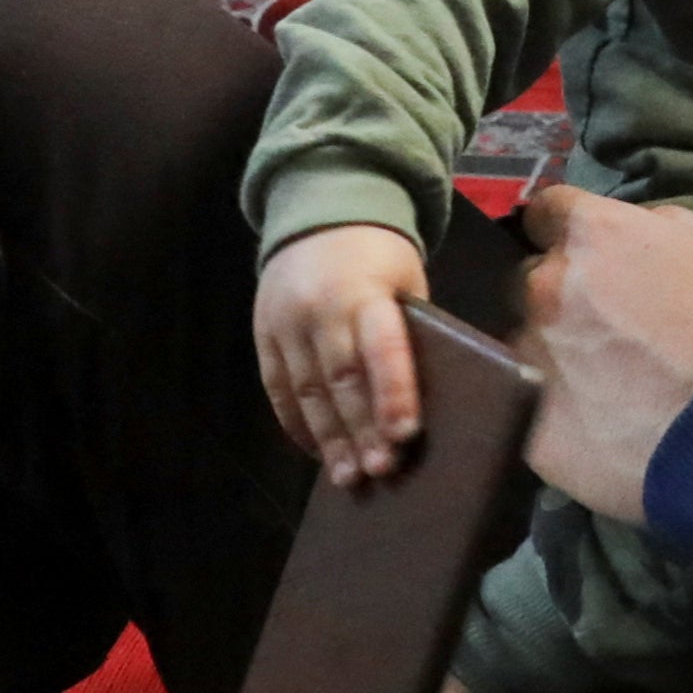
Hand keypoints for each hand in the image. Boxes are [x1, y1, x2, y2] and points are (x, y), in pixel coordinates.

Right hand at [253, 223, 432, 480]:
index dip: (393, 392)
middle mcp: (319, 309)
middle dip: (361, 430)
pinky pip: (278, 389)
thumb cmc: (378, 256)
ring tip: (349, 477)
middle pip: (341, 380)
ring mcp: (285, 324)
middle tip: (380, 470)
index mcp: (364, 291)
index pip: (381, 347)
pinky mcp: (263, 336)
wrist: (315, 215)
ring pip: (307, 392)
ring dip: (330, 439)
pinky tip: (317, 451)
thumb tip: (430, 401)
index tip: (405, 434)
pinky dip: (297, 425)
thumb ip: (409, 332)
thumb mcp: (405, 280)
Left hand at [514, 183, 692, 517]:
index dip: (564, 231)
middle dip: (559, 297)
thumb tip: (634, 235)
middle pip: (531, 281)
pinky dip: (564, 417)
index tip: (583, 254)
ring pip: (529, 348)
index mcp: (594, 235)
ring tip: (608, 389)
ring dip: (558, 357)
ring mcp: (534, 360)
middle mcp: (549, 289)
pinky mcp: (533, 429)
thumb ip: (661, 229)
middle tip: (606, 329)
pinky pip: (537, 413)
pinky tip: (605, 432)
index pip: (546, 211)